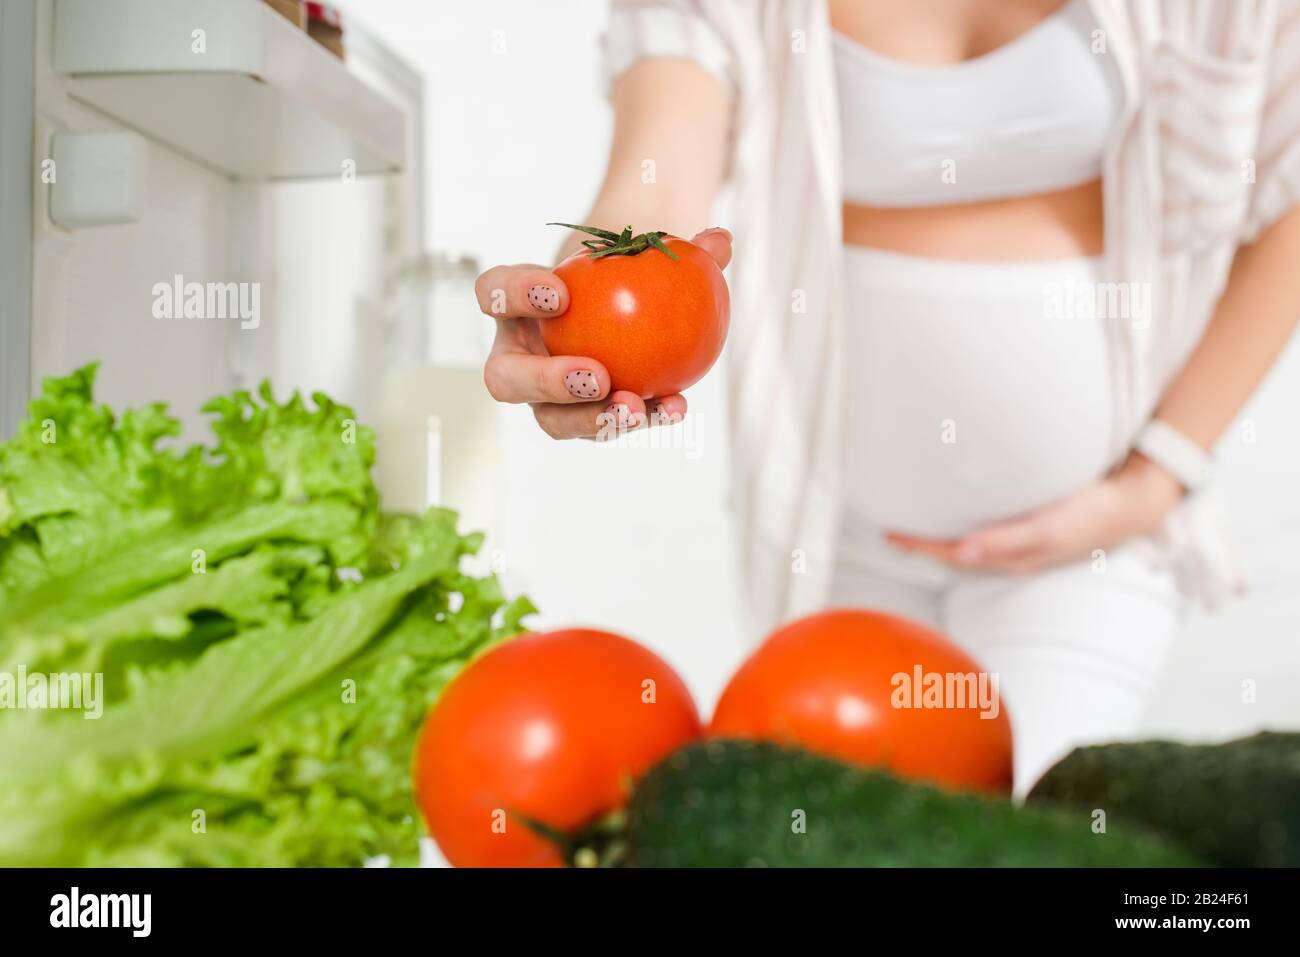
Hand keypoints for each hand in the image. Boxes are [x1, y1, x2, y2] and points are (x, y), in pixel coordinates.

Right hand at [475, 227, 731, 438]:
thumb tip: (719, 241)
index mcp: (514, 303)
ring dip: (593, 419)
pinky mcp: (580, 420)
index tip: (559, 293)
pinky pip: (605, 425)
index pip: (493, 291)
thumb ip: (675, 247)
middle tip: (596, 376)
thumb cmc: (622, 269)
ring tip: (636, 407)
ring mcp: (544, 397)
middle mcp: (518, 356)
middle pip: (506, 378)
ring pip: (552, 419)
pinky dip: (643, 417)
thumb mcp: (639, 251)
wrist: (631, 303)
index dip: (514, 294)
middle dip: (546, 381)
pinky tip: (676, 407)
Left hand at [885, 453, 1184, 572]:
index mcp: (1012, 555)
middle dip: (923, 545)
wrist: (1134, 506)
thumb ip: (1007, 540)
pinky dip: (967, 528)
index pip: (952, 554)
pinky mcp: (1035, 530)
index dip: (920, 546)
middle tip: (892, 530)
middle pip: (955, 554)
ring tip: (917, 524)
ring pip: (971, 546)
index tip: (889, 534)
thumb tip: (963, 553)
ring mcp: (1024, 544)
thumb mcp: (1050, 528)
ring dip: (942, 538)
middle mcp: (1013, 554)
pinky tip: (962, 516)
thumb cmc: (1092, 515)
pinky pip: (989, 534)